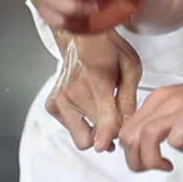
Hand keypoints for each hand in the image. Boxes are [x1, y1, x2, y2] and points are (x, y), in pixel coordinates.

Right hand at [45, 31, 143, 152]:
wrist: (80, 36)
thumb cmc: (107, 48)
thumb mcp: (130, 67)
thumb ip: (129, 99)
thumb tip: (128, 126)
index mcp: (95, 81)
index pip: (103, 118)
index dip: (108, 136)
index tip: (110, 145)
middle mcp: (72, 93)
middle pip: (92, 136)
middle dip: (108, 134)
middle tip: (117, 121)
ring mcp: (59, 100)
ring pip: (80, 137)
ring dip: (94, 131)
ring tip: (104, 111)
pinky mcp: (52, 105)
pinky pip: (70, 129)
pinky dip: (82, 124)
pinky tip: (90, 106)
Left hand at [119, 77, 182, 172]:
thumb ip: (165, 123)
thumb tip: (146, 144)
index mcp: (159, 98)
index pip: (127, 127)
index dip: (130, 150)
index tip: (145, 161)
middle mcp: (164, 100)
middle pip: (129, 134)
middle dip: (135, 160)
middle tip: (153, 168)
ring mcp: (179, 107)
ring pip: (144, 136)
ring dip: (149, 159)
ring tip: (164, 166)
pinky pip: (172, 137)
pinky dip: (173, 150)